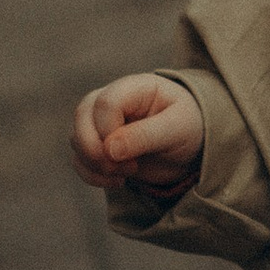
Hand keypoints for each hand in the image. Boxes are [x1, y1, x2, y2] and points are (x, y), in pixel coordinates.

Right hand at [71, 74, 202, 200]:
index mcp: (134, 87)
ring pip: (76, 138)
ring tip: (129, 173)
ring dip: (96, 164)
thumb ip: (145, 136)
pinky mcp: (99, 145)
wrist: (192, 147)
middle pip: (82, 116)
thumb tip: (109, 149)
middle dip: (95, 149)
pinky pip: (79, 159)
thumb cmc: (190, 127)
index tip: (132, 156)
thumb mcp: (177, 129)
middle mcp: (112, 99)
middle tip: (127, 169)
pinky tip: (118, 182)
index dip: (110, 131)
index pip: (105, 103)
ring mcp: (101, 122)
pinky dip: (91, 175)